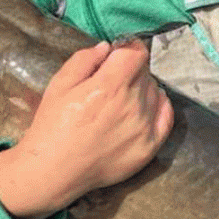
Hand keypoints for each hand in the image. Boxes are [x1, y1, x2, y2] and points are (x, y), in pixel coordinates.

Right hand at [0, 39, 173, 218]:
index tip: (120, 52)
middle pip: (145, 72)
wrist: (54, 170)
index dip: (129, 47)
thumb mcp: (59, 84)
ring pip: (155, 92)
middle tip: (112, 80)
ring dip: (142, 88)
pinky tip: (144, 107)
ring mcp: (144, 127)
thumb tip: (107, 47)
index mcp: (110, 85)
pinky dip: (159, 105)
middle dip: (130, 70)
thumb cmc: (52, 126)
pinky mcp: (149, 147)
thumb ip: (84, 59)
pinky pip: (166, 115)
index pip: (137, 53)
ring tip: (121, 99)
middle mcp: (132, 104)